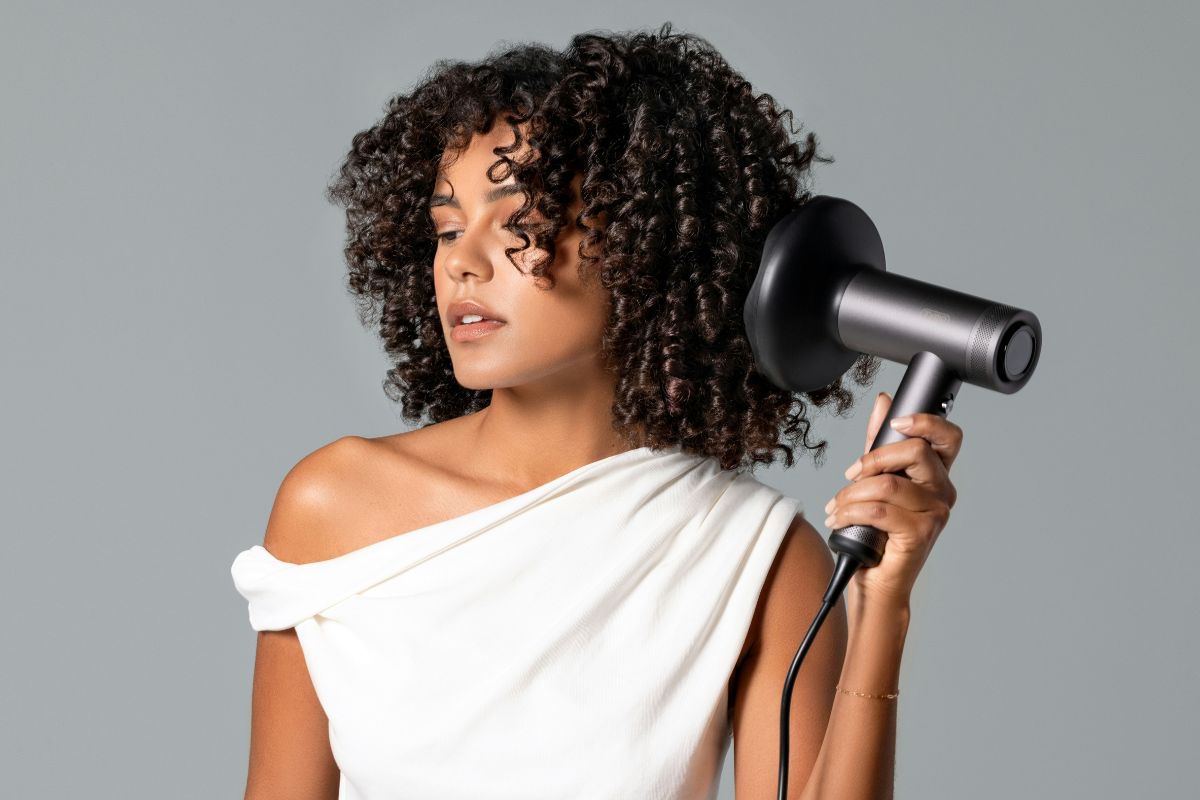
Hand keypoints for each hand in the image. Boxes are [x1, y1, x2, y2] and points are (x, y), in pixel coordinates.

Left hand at [822, 392, 962, 605]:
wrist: (876, 582)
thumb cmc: (877, 533)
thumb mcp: (875, 481)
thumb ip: (879, 443)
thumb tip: (883, 401)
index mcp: (935, 475)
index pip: (949, 437)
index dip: (926, 422)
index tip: (896, 421)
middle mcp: (942, 492)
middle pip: (916, 451)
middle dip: (873, 459)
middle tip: (851, 474)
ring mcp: (935, 514)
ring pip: (888, 484)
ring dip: (852, 494)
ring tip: (838, 506)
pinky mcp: (921, 533)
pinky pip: (879, 510)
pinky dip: (850, 512)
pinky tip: (839, 519)